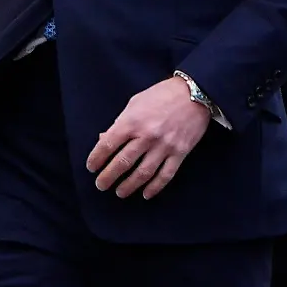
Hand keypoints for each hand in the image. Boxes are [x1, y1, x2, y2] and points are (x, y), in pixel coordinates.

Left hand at [87, 77, 210, 200]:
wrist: (195, 92)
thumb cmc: (161, 95)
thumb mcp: (135, 103)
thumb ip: (120, 122)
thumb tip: (104, 139)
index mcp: (132, 122)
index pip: (107, 145)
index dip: (96, 159)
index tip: (91, 168)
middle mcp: (147, 136)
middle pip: (122, 163)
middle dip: (108, 177)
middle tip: (101, 185)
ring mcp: (164, 146)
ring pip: (143, 173)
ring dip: (129, 186)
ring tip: (120, 192)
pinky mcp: (180, 152)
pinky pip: (166, 175)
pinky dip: (155, 187)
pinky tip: (146, 194)